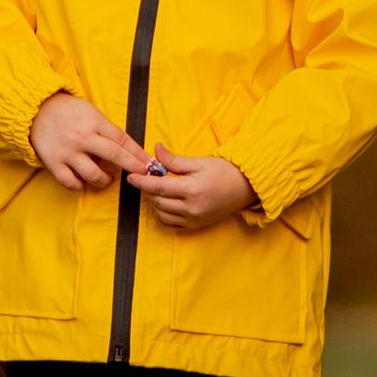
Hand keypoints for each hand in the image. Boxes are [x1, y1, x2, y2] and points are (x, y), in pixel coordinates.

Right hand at [28, 91, 140, 191]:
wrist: (35, 109)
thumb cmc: (67, 111)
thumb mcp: (90, 111)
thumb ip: (105, 129)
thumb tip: (127, 150)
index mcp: (93, 121)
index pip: (122, 139)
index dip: (138, 153)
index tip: (150, 163)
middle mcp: (82, 137)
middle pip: (114, 155)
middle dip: (133, 167)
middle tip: (142, 175)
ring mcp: (68, 151)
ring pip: (93, 174)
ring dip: (105, 180)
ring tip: (106, 178)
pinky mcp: (54, 162)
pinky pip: (71, 182)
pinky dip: (80, 185)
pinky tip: (83, 181)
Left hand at [131, 151, 255, 233]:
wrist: (245, 187)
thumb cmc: (224, 171)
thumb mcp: (199, 161)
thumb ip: (174, 160)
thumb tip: (155, 150)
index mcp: (192, 190)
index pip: (159, 187)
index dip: (142, 181)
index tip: (131, 176)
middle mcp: (192, 208)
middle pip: (158, 201)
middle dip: (148, 189)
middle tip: (147, 177)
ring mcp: (194, 220)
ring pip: (162, 213)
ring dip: (155, 202)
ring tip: (158, 188)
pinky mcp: (196, 226)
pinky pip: (171, 224)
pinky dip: (163, 214)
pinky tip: (165, 202)